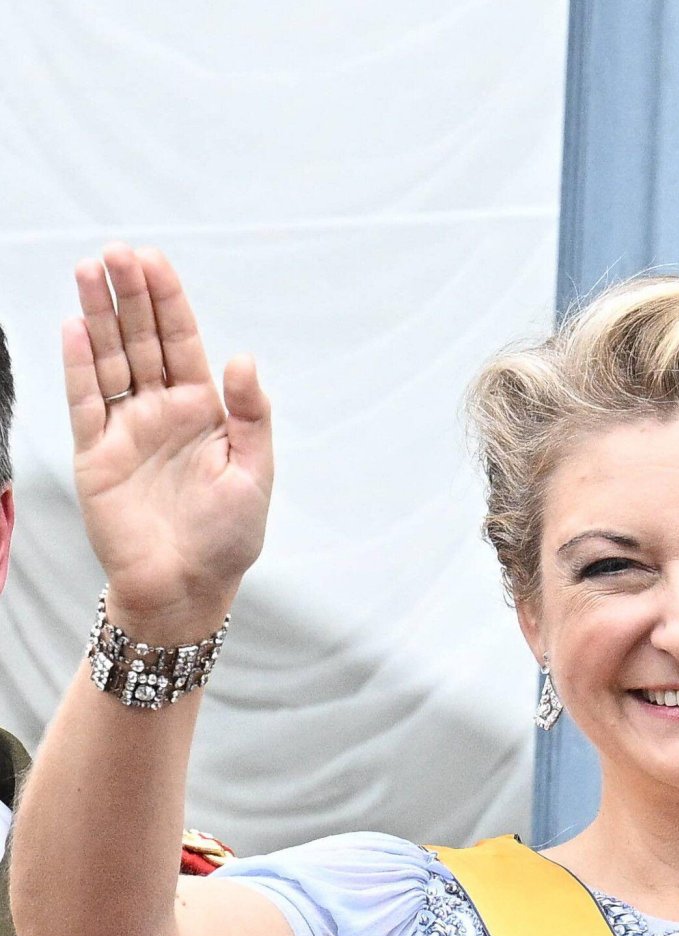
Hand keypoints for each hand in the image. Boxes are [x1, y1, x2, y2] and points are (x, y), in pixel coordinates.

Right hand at [64, 245, 272, 633]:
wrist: (185, 588)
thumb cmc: (227, 539)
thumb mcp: (254, 474)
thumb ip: (251, 415)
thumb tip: (243, 359)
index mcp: (202, 412)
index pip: (181, 342)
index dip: (168, 300)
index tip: (153, 260)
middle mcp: (161, 412)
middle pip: (141, 340)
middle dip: (129, 296)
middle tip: (116, 253)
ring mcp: (126, 430)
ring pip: (109, 361)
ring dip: (99, 318)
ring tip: (90, 272)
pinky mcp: (96, 455)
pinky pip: (85, 403)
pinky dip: (80, 366)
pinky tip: (74, 329)